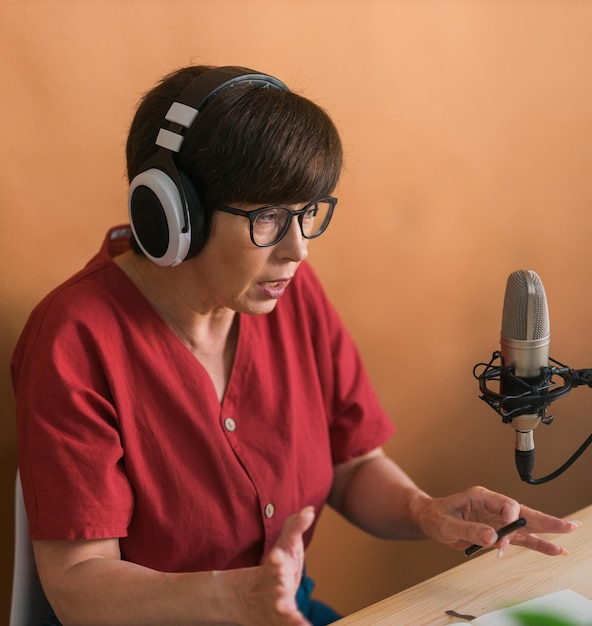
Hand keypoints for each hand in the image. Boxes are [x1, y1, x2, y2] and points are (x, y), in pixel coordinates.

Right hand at [242, 507, 314, 625]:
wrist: (250, 598)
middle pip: (275, 587)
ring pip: (281, 611)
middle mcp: (274, 586)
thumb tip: (309, 510)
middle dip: (278, 588)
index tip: (275, 557)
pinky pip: (292, 624)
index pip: (275, 559)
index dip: (276, 558)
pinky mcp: (284, 621)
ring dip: (287, 614)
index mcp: (275, 565)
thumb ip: (295, 527)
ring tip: (290, 616)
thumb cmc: (277, 566)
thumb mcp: (284, 545)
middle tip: (281, 590)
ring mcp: (277, 605)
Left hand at [410, 486, 579, 555]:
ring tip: (568, 537)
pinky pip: (520, 539)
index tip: (502, 538)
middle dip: (545, 520)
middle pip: (523, 512)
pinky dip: (537, 544)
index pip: (507, 505)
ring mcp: (497, 520)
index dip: (511, 520)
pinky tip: (554, 549)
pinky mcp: (498, 532)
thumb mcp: (447, 523)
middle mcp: (493, 506)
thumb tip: (492, 537)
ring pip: (526, 526)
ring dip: (546, 533)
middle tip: (567, 526)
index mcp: (481, 496)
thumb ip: (469, 529)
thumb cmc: (436, 516)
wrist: (429, 520)